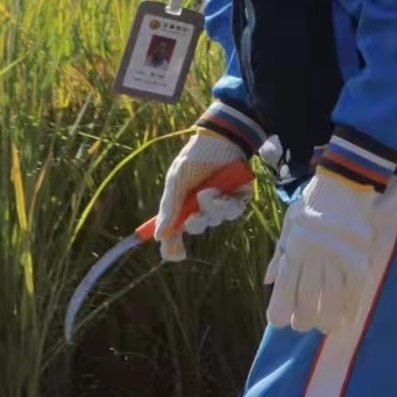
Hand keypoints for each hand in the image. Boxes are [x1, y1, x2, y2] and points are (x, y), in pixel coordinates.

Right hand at [155, 131, 250, 261]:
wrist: (222, 140)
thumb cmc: (195, 158)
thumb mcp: (176, 181)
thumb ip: (169, 208)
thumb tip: (158, 236)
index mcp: (182, 203)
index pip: (176, 229)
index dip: (174, 245)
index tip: (174, 256)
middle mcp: (200, 205)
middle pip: (198, 226)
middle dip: (196, 221)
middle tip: (195, 212)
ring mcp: (220, 202)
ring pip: (217, 219)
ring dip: (213, 208)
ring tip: (212, 190)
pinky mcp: (238, 198)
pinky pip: (235, 211)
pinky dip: (230, 204)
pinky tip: (226, 192)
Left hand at [265, 170, 377, 334]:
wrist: (345, 181)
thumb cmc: (313, 201)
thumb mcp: (290, 222)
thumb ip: (280, 252)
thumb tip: (269, 280)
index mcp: (296, 246)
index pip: (285, 285)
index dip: (280, 308)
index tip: (278, 322)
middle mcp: (316, 254)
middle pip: (308, 295)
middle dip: (304, 318)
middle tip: (302, 327)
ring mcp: (340, 255)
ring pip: (333, 294)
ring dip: (329, 316)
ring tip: (326, 327)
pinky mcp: (360, 253)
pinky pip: (356, 284)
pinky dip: (353, 303)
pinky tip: (349, 316)